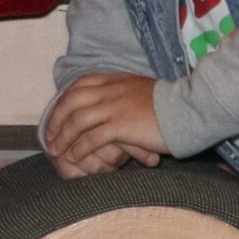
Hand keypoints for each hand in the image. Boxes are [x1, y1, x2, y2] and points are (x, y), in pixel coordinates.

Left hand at [43, 71, 165, 178]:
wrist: (189, 108)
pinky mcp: (121, 126)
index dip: (63, 101)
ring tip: (56, 151)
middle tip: (49, 137)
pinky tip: (75, 158)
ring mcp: (114, 108)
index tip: (56, 116)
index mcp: (114, 80)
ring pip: (77, 121)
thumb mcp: (140, 89)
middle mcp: (110, 91)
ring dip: (63, 137)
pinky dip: (80, 149)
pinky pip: (92, 138)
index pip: (78, 86)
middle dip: (56, 120)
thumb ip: (122, 92)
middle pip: (71, 102)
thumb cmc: (169, 103)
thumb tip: (109, 101)